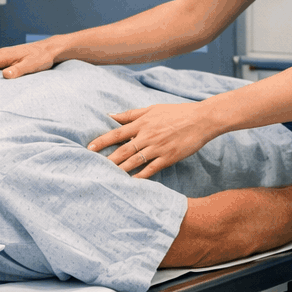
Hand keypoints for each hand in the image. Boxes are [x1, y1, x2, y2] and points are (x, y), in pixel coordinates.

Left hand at [87, 100, 222, 178]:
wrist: (201, 119)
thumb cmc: (176, 112)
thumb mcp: (152, 108)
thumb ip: (131, 114)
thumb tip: (111, 115)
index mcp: (143, 122)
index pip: (117, 133)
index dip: (102, 141)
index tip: (90, 148)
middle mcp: (148, 136)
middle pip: (123, 150)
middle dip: (107, 159)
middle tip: (93, 167)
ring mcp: (158, 148)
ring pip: (134, 162)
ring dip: (120, 170)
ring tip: (107, 177)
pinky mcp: (168, 158)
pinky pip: (150, 169)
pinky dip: (140, 176)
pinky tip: (130, 183)